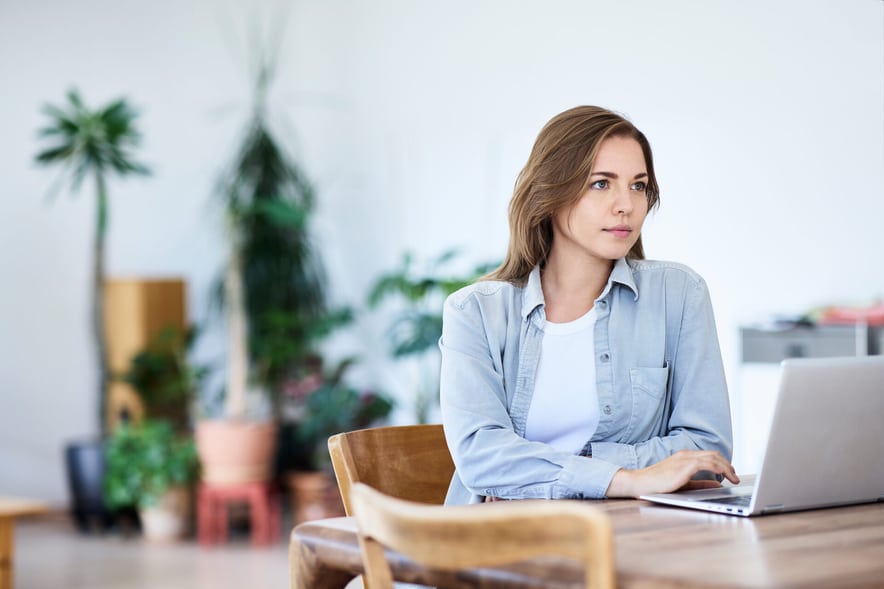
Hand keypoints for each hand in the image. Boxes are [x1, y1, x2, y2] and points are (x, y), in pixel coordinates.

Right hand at [606, 450, 739, 497]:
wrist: (641, 482)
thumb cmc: (658, 485)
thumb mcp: (683, 484)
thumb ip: (700, 484)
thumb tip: (717, 485)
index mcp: (684, 457)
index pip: (708, 455)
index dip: (722, 463)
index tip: (730, 473)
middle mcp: (685, 455)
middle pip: (714, 454)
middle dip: (727, 465)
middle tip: (735, 476)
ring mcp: (685, 459)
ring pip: (713, 458)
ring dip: (727, 467)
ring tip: (734, 478)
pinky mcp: (685, 466)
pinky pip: (707, 464)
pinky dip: (719, 469)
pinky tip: (725, 477)